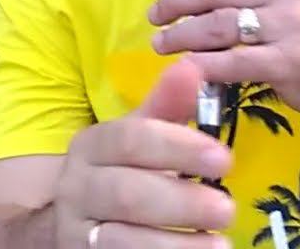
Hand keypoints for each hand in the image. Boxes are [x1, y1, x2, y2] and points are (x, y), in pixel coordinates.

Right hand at [53, 59, 234, 248]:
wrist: (72, 224)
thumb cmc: (118, 173)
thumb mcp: (139, 139)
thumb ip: (167, 108)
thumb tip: (194, 68)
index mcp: (91, 146)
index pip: (130, 140)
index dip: (177, 148)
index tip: (224, 159)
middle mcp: (76, 187)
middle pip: (127, 193)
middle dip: (181, 202)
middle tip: (227, 209)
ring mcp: (78, 230)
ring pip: (121, 239)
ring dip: (175, 244)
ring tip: (220, 244)